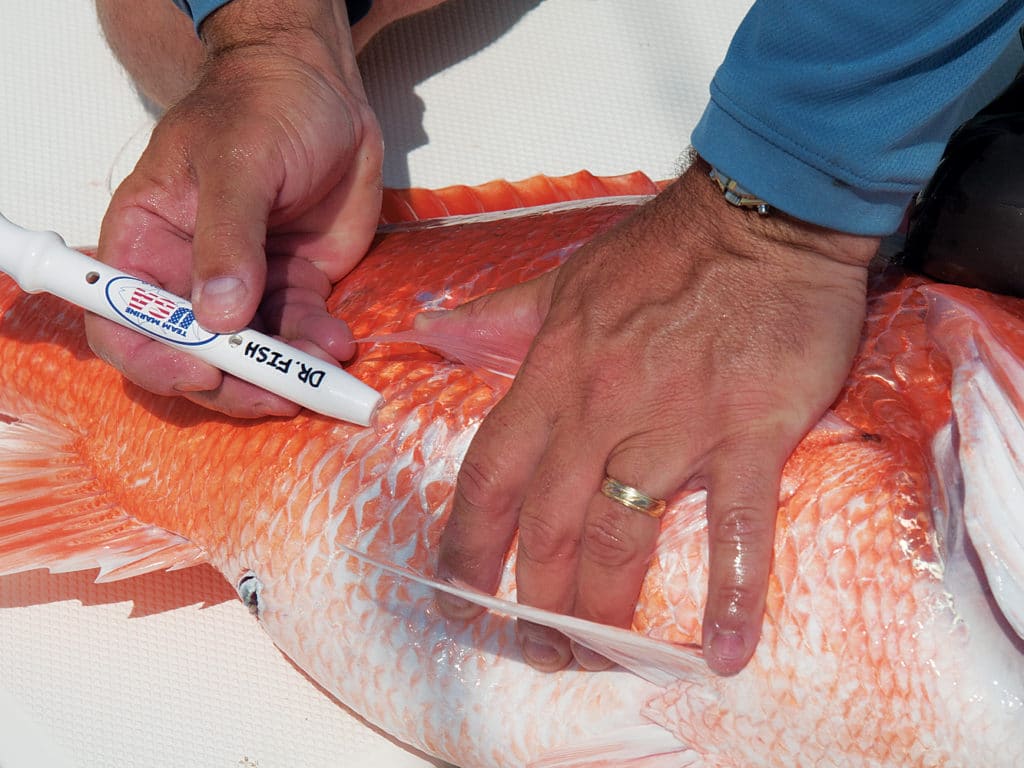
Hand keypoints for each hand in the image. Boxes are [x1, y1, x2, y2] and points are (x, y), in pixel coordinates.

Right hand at [88, 0, 382, 416]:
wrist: (325, 94)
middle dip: (233, 379)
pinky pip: (298, 334)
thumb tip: (218, 315)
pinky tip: (338, 344)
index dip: (154, 356)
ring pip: (251, 354)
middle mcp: (187, 273)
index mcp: (146, 240)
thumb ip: (226, 238)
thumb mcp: (236, 162)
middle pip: (192, 351)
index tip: (202, 370)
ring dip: (283, 374)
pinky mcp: (291, 287)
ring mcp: (243, 285)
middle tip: (278, 393)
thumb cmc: (262, 109)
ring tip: (321, 372)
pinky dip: (316, 349)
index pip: (125, 318)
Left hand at [432, 158, 879, 674]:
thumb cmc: (663, 248)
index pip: (493, 472)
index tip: (458, 591)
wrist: (765, 217)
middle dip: (536, 595)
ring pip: (623, 532)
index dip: (467, 539)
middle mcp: (603, 408)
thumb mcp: (568, 279)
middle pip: (550, 522)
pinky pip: (737, 524)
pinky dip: (731, 592)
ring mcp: (677, 423)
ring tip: (601, 657)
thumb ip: (502, 317)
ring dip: (606, 605)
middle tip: (537, 645)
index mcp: (556, 373)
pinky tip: (722, 651)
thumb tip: (433, 331)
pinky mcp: (750, 432)